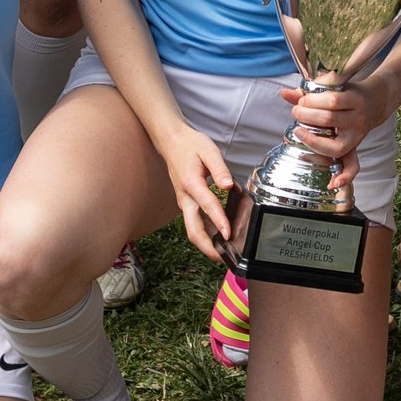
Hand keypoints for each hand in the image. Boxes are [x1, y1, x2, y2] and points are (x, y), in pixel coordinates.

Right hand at [158, 125, 237, 263]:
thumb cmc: (190, 145)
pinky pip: (194, 223)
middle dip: (208, 247)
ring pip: (192, 230)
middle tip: (224, 258)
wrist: (171, 142)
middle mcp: (185, 197)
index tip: (228, 234)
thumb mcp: (208, 150)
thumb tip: (229, 185)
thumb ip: (219, 168)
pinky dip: (205, 235)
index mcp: (190, 183)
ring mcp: (184, 202)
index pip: (206, 205)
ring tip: (223, 255)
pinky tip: (217, 240)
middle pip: (193, 229)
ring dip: (206, 245)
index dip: (218, 221)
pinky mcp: (186, 204)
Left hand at [278, 76, 393, 193]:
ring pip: (334, 146)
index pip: (333, 101)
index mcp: (355, 99)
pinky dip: (344, 176)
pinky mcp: (355, 149)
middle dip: (307, 116)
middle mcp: (358, 119)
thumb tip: (284, 93)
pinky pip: (352, 166)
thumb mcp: (334, 89)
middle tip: (296, 112)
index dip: (313, 101)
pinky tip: (332, 183)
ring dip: (311, 140)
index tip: (302, 100)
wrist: (375, 103)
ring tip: (298, 130)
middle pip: (329, 119)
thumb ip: (309, 92)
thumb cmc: (348, 94)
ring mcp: (356, 137)